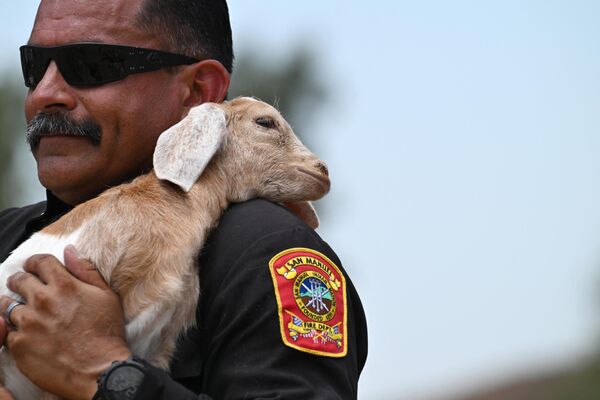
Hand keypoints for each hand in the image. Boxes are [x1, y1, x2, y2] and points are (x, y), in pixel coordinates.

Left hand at [0, 245, 131, 399]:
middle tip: (24, 287)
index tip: (34, 268)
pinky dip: (15, 331)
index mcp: (64, 286)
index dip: (34, 263)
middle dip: (20, 280)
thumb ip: (86, 271)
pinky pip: (7, 332)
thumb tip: (70, 251)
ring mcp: (28, 323)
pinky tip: (28, 335)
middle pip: (18, 280)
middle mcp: (43, 301)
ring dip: (14, 306)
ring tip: (24, 313)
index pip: (39, 262)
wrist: (99, 370)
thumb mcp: (106, 296)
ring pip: (7, 306)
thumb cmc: (107, 334)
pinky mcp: (19, 345)